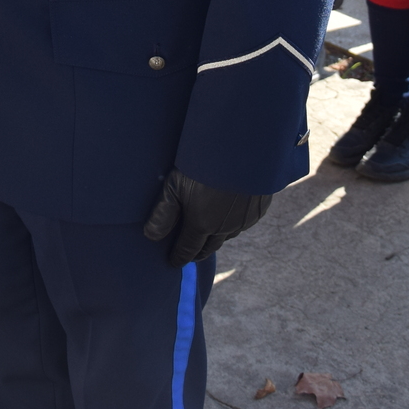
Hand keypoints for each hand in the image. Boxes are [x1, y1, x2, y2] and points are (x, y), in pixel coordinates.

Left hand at [141, 169, 271, 266]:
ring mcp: (243, 220)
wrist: (243, 147)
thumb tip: (150, 236)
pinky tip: (228, 216)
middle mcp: (224, 228)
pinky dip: (232, 225)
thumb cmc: (203, 163)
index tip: (173, 261)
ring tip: (207, 233)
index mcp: (202, 224)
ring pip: (226, 237)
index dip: (179, 257)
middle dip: (196, 253)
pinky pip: (242, 224)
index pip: (188, 250)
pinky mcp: (258, 210)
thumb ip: (163, 213)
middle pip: (208, 248)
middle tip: (189, 253)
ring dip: (215, 238)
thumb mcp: (175, 184)